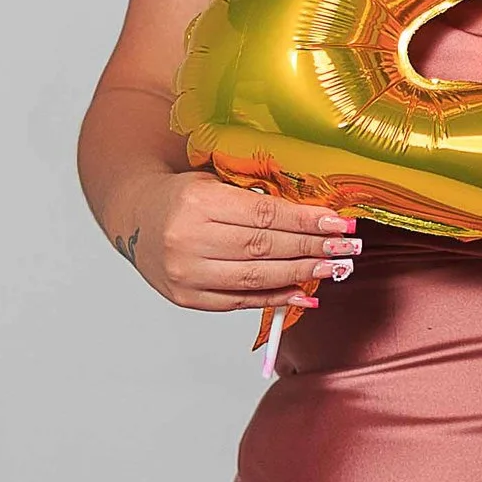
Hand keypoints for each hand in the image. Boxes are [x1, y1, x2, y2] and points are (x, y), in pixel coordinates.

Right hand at [109, 168, 362, 314]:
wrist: (134, 215)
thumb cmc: (183, 195)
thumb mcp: (215, 181)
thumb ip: (255, 197)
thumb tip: (315, 217)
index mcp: (197, 201)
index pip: (263, 214)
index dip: (305, 221)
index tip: (338, 223)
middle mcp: (188, 239)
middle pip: (263, 247)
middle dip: (312, 248)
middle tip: (346, 248)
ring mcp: (186, 272)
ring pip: (255, 277)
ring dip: (301, 274)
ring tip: (333, 269)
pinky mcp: (186, 297)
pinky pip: (240, 301)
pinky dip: (275, 298)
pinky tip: (303, 293)